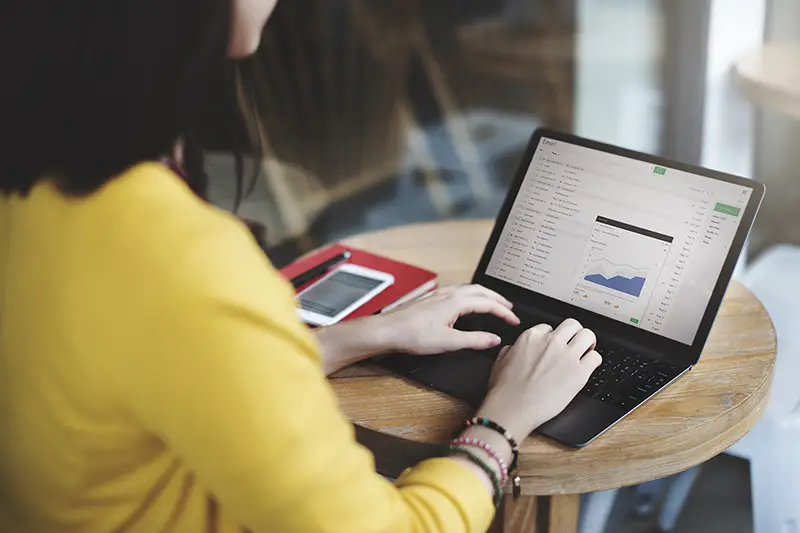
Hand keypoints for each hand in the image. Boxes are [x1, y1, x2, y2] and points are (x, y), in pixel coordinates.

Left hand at [376, 284, 519, 354]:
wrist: (388, 330)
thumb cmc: (412, 335)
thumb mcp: (449, 342)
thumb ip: (474, 340)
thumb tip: (494, 339)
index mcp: (456, 302)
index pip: (488, 303)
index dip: (504, 312)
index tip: (514, 320)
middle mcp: (449, 294)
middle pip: (481, 291)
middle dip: (498, 299)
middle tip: (510, 308)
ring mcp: (439, 294)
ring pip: (469, 289)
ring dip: (485, 295)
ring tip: (493, 303)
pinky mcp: (431, 299)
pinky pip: (458, 291)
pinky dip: (471, 295)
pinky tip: (466, 302)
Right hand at [476, 318, 601, 440]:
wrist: (513, 408)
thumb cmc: (505, 390)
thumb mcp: (500, 362)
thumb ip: (510, 350)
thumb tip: (513, 350)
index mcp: (532, 337)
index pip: (549, 327)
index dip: (552, 337)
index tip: (553, 346)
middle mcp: (551, 342)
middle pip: (572, 325)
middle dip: (574, 333)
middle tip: (574, 343)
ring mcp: (567, 356)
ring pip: (588, 335)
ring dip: (588, 342)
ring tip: (586, 351)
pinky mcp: (579, 373)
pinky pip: (596, 358)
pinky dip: (594, 361)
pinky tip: (588, 367)